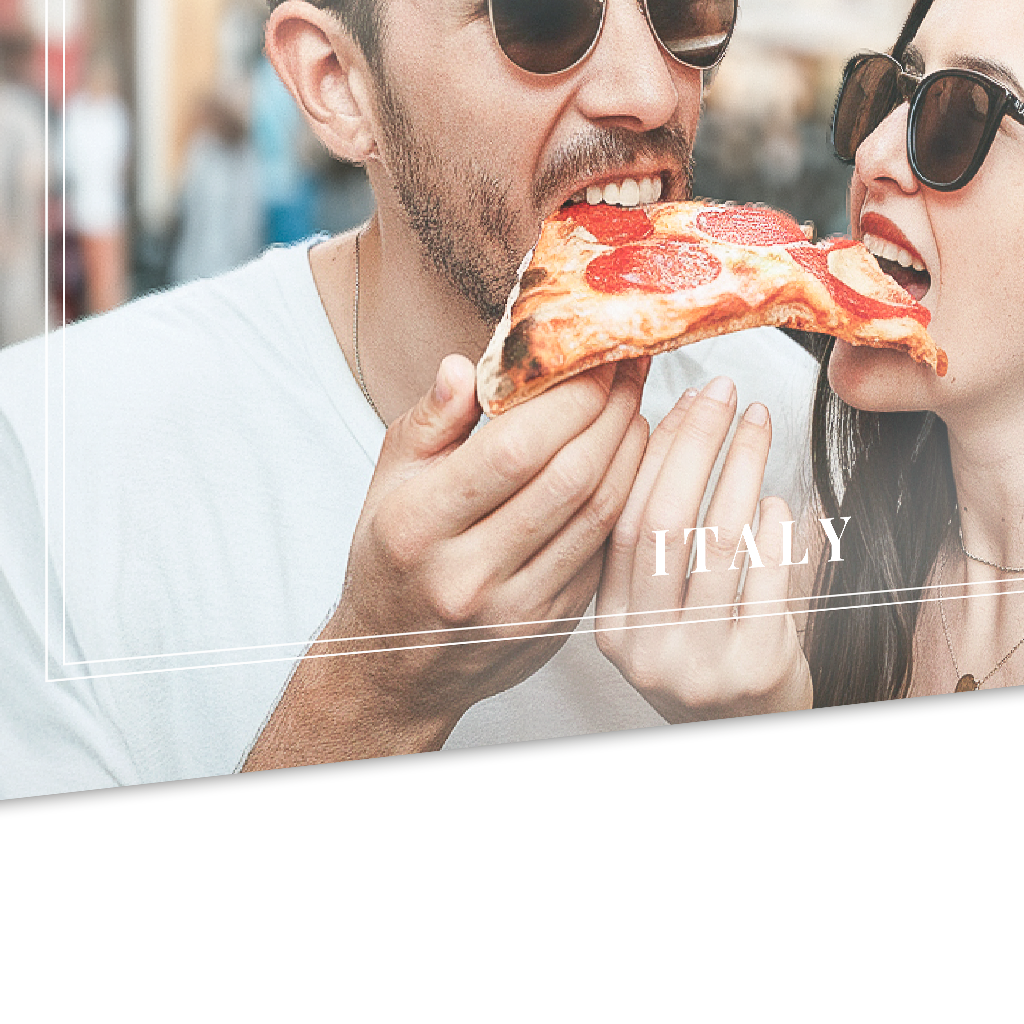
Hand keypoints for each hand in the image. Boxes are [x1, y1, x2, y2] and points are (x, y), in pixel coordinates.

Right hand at [244, 352, 650, 768]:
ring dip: (629, 449)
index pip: (513, 449)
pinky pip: (603, 549)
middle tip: (629, 366)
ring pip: (598, 513)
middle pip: (567, 477)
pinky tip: (631, 459)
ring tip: (636, 403)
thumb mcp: (388, 481)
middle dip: (610, 412)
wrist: (392, 668)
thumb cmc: (392, 557)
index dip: (566, 398)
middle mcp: (467, 574)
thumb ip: (430, 420)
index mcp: (418, 525)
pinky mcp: (551, 626)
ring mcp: (515, 608)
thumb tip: (466, 366)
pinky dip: (627, 495)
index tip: (592, 355)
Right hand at [594, 376, 813, 721]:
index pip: (620, 519)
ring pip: (720, 538)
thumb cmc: (708, 656)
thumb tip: (671, 425)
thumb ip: (652, 545)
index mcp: (610, 625)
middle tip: (724, 389)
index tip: (680, 398)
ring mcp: (701, 662)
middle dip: (697, 441)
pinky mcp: (758, 669)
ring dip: (744, 466)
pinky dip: (775, 525)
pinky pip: (768, 573)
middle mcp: (646, 647)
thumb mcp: (658, 613)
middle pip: (666, 519)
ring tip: (759, 423)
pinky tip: (779, 502)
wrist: (750, 737)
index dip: (652, 451)